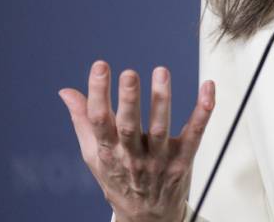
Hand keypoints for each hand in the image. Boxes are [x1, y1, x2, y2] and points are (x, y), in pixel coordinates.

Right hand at [59, 61, 214, 221]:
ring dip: (161, 100)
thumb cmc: (118, 178)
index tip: (100, 66)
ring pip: (161, 128)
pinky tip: (207, 87)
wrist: (146, 217)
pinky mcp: (183, 160)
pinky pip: (195, 133)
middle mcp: (133, 156)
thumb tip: (66, 91)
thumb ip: (83, 120)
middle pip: (129, 126)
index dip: (98, 93)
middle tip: (129, 74)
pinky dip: (203, 110)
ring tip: (161, 72)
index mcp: (108, 151)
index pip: (99, 120)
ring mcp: (159, 159)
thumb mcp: (94, 154)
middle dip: (129, 100)